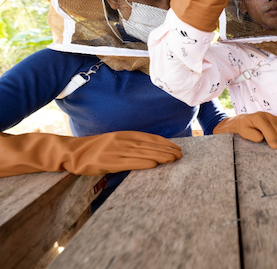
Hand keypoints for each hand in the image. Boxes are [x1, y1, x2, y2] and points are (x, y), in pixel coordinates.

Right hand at [0, 131, 181, 176]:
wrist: (72, 153)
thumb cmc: (96, 149)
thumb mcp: (115, 141)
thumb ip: (131, 145)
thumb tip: (151, 151)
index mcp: (125, 134)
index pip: (150, 138)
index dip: (165, 143)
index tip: (177, 147)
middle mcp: (122, 140)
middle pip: (149, 145)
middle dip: (167, 150)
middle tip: (180, 155)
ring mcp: (115, 151)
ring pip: (142, 153)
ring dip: (160, 157)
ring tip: (173, 160)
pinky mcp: (108, 162)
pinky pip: (129, 163)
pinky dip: (142, 163)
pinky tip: (154, 165)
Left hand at [213, 112, 276, 148]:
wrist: (245, 120)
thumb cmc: (244, 127)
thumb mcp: (243, 131)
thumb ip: (251, 135)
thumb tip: (262, 137)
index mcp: (258, 118)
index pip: (267, 129)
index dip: (272, 138)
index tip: (275, 147)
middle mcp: (267, 116)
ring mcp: (273, 117)